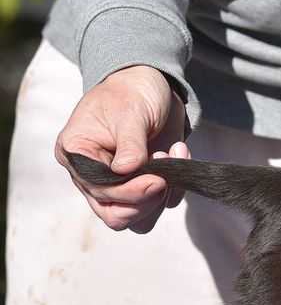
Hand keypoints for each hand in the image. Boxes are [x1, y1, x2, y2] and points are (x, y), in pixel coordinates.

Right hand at [54, 65, 190, 233]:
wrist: (150, 84)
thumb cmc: (132, 92)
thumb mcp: (130, 111)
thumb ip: (130, 144)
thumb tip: (126, 170)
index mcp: (76, 155)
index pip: (99, 191)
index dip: (131, 191)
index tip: (158, 177)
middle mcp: (92, 176)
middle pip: (116, 215)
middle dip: (147, 199)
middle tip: (165, 171)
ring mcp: (117, 185)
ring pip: (136, 220)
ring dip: (162, 198)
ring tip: (172, 159)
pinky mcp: (141, 186)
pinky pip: (157, 207)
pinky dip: (174, 192)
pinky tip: (179, 158)